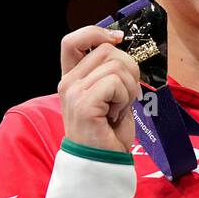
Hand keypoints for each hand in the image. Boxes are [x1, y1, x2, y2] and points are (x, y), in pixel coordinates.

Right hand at [58, 25, 142, 154]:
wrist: (102, 164)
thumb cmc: (108, 134)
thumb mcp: (112, 97)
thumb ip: (112, 73)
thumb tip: (126, 51)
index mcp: (72, 78)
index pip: (73, 41)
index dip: (96, 32)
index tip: (118, 39)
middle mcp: (68, 82)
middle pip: (107, 50)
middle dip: (130, 70)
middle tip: (127, 96)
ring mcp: (73, 92)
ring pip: (117, 66)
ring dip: (129, 88)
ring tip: (120, 108)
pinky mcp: (83, 103)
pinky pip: (116, 83)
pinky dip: (125, 99)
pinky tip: (116, 115)